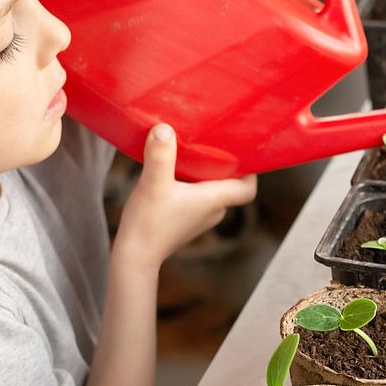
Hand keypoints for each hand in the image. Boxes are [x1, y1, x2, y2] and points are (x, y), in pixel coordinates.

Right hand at [111, 124, 256, 270]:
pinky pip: (199, 198)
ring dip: (205, 173)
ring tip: (192, 152)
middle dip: (223, 164)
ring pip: (213, 190)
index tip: (240, 150)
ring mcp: (201, 218)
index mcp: (215, 200)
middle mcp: (214, 211)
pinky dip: (192, 184)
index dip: (250, 170)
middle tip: (211, 142)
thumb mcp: (153, 184)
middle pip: (230, 184)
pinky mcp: (187, 221)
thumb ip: (160, 156)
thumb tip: (164, 128)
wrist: (135, 257)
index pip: (248, 188)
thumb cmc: (148, 223)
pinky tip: (175, 172)